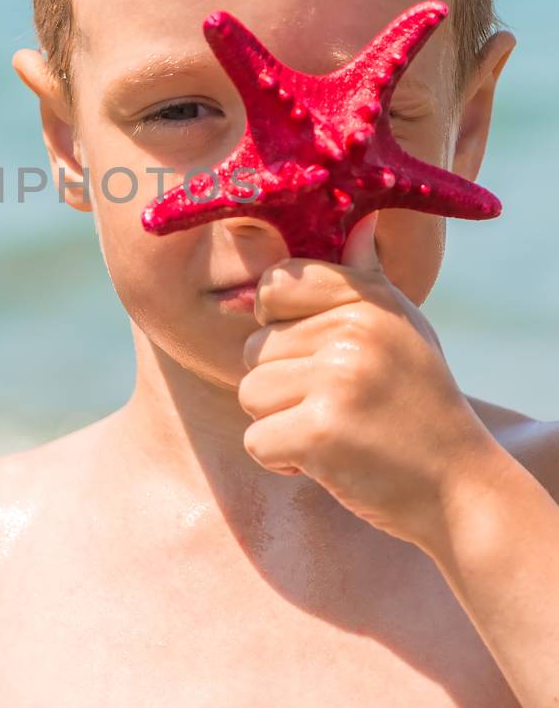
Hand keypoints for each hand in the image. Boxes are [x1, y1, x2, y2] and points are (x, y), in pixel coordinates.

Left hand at [237, 211, 503, 550]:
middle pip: (254, 347)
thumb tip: (357, 220)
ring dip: (279, 422)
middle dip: (282, 385)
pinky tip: (324, 460)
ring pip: (250, 392)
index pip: (274, 285)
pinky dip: (280, 459)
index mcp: (368, 298)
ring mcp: (337, 379)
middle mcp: (353, 330)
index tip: (310, 350)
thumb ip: (366, 279)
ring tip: (333, 430)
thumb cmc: (418, 403)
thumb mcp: (402, 329)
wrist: (458, 488)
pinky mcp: (320, 430)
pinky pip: (256, 439)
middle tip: (336, 405)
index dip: (277, 322)